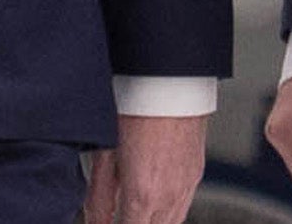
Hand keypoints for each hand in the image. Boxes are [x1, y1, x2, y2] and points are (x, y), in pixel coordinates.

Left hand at [82, 112, 206, 223]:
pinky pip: (182, 207)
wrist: (170, 82)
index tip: (106, 222)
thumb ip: (99, 198)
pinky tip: (153, 201)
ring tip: (132, 211)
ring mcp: (187, 186)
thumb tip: (95, 222)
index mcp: (143, 195)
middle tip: (118, 213)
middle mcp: (169, 197)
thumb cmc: (135, 109)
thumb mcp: (106, 155)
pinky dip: (167, 213)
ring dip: (151, 222)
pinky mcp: (196, 174)